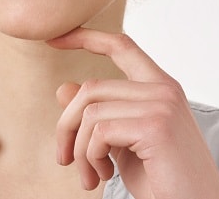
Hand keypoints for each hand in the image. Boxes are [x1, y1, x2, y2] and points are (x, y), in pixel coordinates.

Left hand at [46, 28, 218, 198]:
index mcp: (161, 87)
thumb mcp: (123, 144)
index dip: (86, 37)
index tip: (55, 38)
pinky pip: (99, 132)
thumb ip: (100, 115)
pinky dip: (91, 157)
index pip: (121, 46)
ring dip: (80, 150)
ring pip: (91, 111)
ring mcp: (162, 104)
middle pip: (92, 87)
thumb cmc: (163, 181)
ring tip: (91, 175)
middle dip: (67, 125)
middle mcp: (164, 89)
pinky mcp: (155, 126)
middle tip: (65, 160)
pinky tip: (104, 174)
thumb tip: (62, 88)